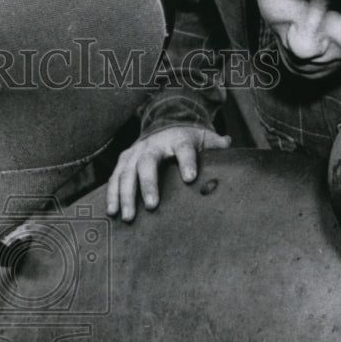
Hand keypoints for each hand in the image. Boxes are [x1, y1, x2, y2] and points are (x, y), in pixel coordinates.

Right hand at [106, 126, 229, 220]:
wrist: (164, 125)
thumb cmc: (188, 140)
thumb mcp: (204, 138)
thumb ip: (216, 145)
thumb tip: (228, 143)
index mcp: (178, 139)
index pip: (183, 149)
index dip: (187, 162)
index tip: (190, 178)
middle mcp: (153, 144)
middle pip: (148, 163)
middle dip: (148, 184)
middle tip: (152, 205)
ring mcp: (135, 152)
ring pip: (126, 172)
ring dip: (125, 195)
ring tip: (128, 216)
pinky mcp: (124, 160)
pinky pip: (115, 178)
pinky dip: (112, 195)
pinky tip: (112, 212)